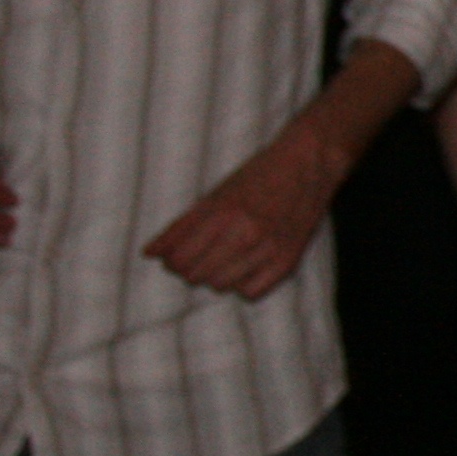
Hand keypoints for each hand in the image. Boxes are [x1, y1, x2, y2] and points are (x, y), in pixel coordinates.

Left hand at [146, 123, 342, 298]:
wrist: (308, 163)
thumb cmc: (257, 175)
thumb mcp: (215, 195)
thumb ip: (180, 227)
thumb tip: (148, 254)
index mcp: (223, 213)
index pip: (180, 258)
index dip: (171, 262)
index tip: (175, 257)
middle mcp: (246, 233)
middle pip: (197, 275)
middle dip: (191, 269)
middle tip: (199, 256)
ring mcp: (269, 249)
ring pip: (221, 285)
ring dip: (215, 276)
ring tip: (223, 258)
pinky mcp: (288, 260)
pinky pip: (250, 292)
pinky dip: (242, 284)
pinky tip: (245, 266)